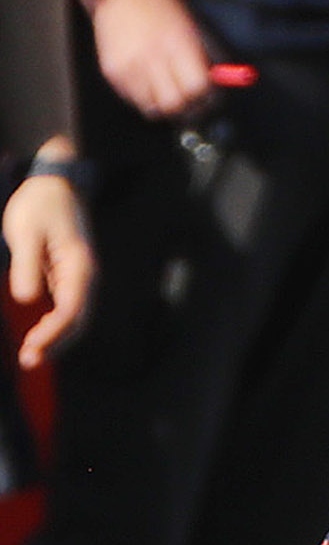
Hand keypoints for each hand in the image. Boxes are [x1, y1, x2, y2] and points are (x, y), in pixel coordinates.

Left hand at [4, 168, 92, 365]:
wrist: (55, 183)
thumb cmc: (40, 204)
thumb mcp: (25, 231)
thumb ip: (26, 265)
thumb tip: (26, 299)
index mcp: (79, 267)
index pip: (71, 311)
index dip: (52, 334)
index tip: (31, 348)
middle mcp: (85, 277)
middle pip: (78, 321)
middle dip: (56, 344)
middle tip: (30, 361)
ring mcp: (78, 277)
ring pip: (74, 317)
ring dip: (55, 338)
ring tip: (32, 354)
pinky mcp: (68, 275)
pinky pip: (66, 307)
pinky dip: (53, 324)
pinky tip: (37, 333)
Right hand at [87, 0, 215, 122]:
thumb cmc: (160, 7)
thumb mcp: (189, 27)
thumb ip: (199, 59)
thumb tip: (212, 87)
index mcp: (176, 44)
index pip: (196, 87)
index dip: (204, 96)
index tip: (205, 97)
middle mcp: (151, 56)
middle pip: (174, 102)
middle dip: (184, 105)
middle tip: (186, 101)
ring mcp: (129, 64)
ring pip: (152, 106)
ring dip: (161, 103)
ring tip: (165, 91)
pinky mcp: (112, 69)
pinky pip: (131, 98)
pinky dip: (142, 96)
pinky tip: (146, 83)